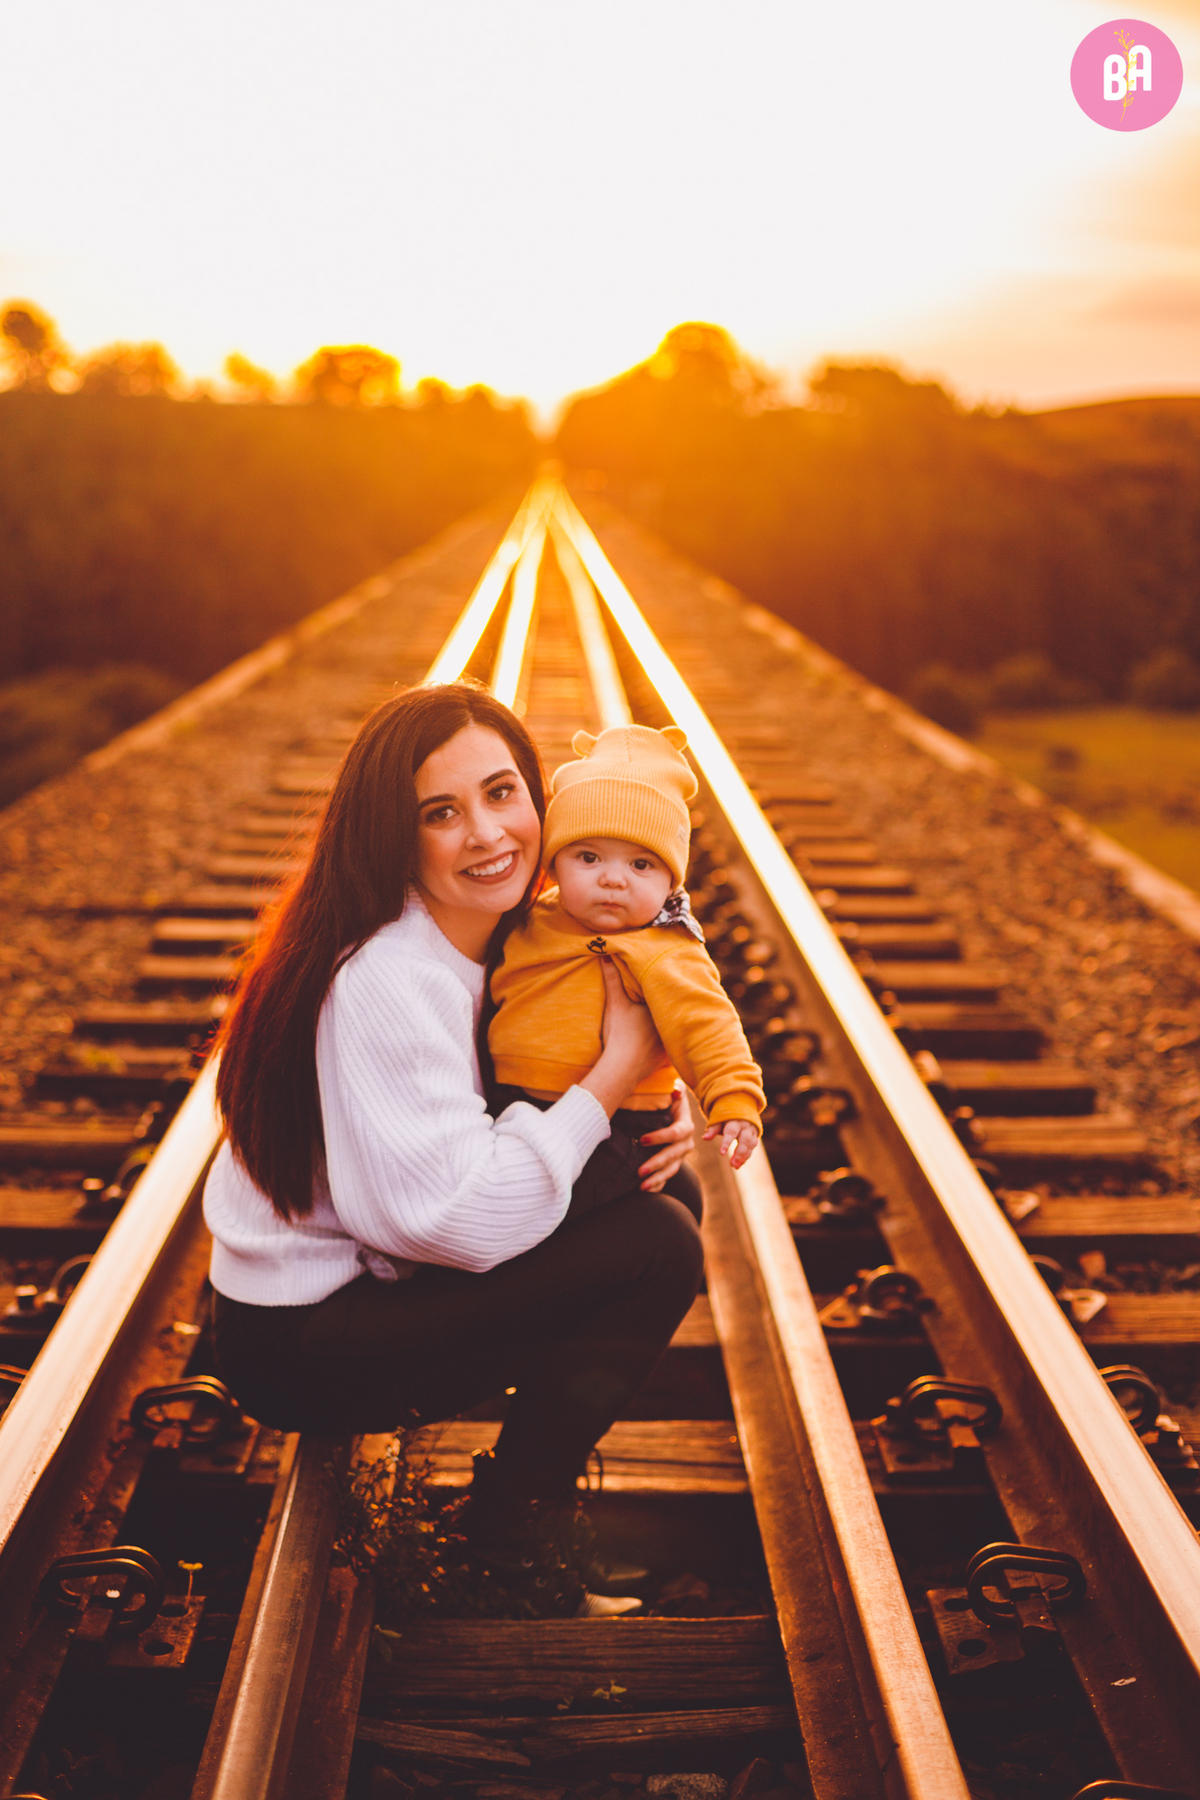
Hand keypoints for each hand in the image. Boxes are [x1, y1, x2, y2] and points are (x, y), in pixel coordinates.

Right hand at [580, 958, 664, 1117]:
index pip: (667, 995)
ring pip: (675, 1030)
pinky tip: (674, 1044)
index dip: (666, 990)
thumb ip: (612, 978)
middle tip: (674, 999)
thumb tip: (606, 954)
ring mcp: (669, 1042)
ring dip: (675, 1026)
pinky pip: (672, 1048)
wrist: (622, 1067)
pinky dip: (672, 1045)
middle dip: (672, 1007)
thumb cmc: (620, 1032)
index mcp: (660, 1008)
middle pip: (672, 1012)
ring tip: (677, 1020)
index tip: (667, 983)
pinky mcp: (666, 1058)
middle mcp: (669, 1024)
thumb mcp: (615, 1003)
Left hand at [637, 1086, 695, 1191]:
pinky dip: (657, 1186)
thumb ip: (675, 1089)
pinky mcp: (673, 1165)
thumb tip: (676, 1090)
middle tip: (639, 1171)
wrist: (672, 1114)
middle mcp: (686, 1144)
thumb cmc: (669, 1101)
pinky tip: (646, 1191)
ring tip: (641, 1187)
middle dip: (656, 1164)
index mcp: (686, 1126)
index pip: (675, 1134)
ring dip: (657, 1179)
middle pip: (673, 1156)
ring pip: (671, 1170)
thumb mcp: (674, 1093)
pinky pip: (667, 1178)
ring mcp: (680, 1157)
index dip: (659, 1137)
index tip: (641, 1140)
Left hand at [702, 1118, 760, 1170]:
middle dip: (739, 1153)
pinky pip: (752, 1147)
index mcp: (735, 1121)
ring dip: (743, 1157)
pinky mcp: (754, 1136)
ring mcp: (751, 1131)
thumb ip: (713, 1129)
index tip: (721, 1153)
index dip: (726, 1143)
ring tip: (735, 1166)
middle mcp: (745, 1126)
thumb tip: (705, 1138)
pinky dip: (746, 1156)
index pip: (731, 1132)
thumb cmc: (726, 1117)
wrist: (741, 1108)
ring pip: (750, 1145)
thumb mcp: (718, 1120)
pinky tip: (739, 1164)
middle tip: (732, 1164)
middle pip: (744, 1140)